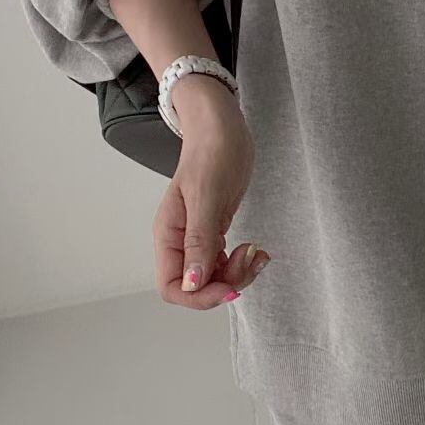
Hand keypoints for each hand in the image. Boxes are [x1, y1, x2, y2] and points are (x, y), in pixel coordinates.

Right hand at [151, 88, 269, 310]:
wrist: (223, 128)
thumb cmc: (212, 153)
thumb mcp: (206, 196)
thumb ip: (198, 241)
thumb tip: (192, 282)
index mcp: (168, 234)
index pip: (171, 287)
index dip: (199, 296)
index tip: (229, 286)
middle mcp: (179, 241)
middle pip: (195, 287)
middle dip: (224, 284)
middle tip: (249, 261)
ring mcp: (197, 237)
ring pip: (213, 278)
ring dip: (237, 274)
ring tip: (256, 254)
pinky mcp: (214, 231)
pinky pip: (224, 262)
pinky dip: (241, 263)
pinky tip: (256, 250)